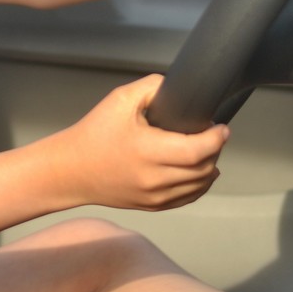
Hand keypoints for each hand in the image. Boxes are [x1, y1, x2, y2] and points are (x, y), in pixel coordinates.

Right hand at [48, 74, 228, 211]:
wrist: (70, 169)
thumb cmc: (94, 132)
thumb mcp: (120, 99)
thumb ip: (153, 87)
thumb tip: (179, 88)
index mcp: (149, 151)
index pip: (199, 150)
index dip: (217, 137)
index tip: (222, 126)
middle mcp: (154, 178)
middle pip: (204, 168)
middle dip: (215, 149)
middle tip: (213, 133)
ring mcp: (154, 196)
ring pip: (200, 185)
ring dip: (211, 167)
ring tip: (207, 149)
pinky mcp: (152, 205)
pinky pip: (187, 198)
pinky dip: (199, 184)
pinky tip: (200, 171)